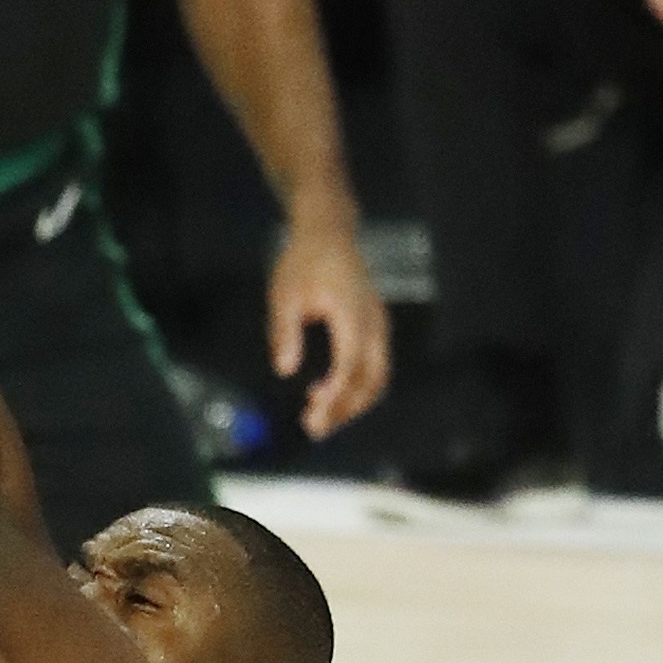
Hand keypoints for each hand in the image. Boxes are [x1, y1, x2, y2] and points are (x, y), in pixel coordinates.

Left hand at [270, 215, 390, 436]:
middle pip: (371, 379)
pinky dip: (358, 389)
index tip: (313, 411)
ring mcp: (379, 326)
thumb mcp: (284, 294)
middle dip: (345, 409)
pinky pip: (376, 368)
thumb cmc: (305, 261)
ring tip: (322, 421)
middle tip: (314, 428)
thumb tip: (284, 369)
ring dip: (353, 405)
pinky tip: (330, 398)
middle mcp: (373, 323)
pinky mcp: (376, 329)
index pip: (350, 363)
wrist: (329, 235)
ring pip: (378, 378)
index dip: (335, 392)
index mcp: (352, 313)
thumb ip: (285, 332)